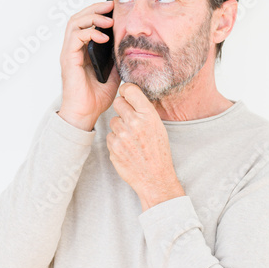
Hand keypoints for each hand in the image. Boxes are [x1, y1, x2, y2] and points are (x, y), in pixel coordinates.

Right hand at [57, 0, 119, 130]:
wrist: (86, 114)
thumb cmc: (97, 97)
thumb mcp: (113, 73)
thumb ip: (116, 58)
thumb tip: (128, 46)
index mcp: (82, 50)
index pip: (86, 23)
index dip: (98, 12)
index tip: (113, 7)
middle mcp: (73, 49)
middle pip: (78, 18)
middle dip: (95, 8)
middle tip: (110, 4)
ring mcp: (69, 53)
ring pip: (74, 23)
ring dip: (92, 17)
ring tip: (108, 19)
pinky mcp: (68, 59)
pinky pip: (76, 37)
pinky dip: (90, 33)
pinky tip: (104, 37)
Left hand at [107, 83, 185, 210]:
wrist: (155, 178)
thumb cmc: (158, 152)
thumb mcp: (158, 127)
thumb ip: (144, 111)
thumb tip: (130, 97)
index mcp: (148, 115)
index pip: (129, 89)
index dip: (127, 91)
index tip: (127, 95)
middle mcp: (134, 122)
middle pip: (118, 102)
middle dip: (122, 109)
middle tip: (131, 120)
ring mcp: (122, 135)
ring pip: (113, 120)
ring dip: (119, 128)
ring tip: (132, 140)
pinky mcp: (113, 147)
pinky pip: (110, 136)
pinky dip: (116, 141)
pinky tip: (127, 149)